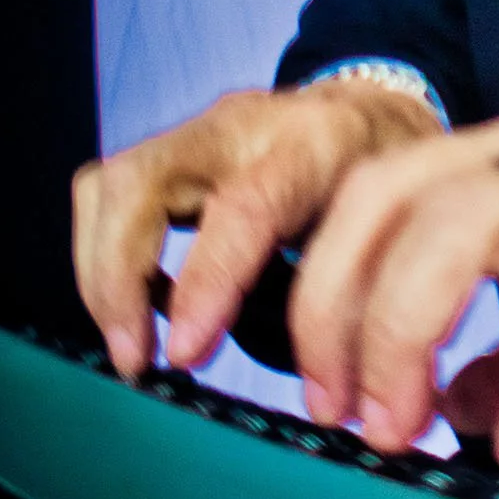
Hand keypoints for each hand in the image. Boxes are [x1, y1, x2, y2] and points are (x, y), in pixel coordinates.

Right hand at [72, 80, 441, 376]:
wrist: (375, 114)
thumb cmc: (390, 183)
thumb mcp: (397, 228)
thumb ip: (360, 291)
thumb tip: (325, 384)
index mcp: (316, 144)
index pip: (245, 207)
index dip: (207, 282)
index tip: (183, 354)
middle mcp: (245, 124)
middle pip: (140, 181)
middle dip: (116, 278)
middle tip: (136, 360)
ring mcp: (198, 131)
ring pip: (110, 185)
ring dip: (101, 273)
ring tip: (133, 342)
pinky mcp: (170, 147)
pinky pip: (109, 195)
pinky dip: (106, 255)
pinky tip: (144, 304)